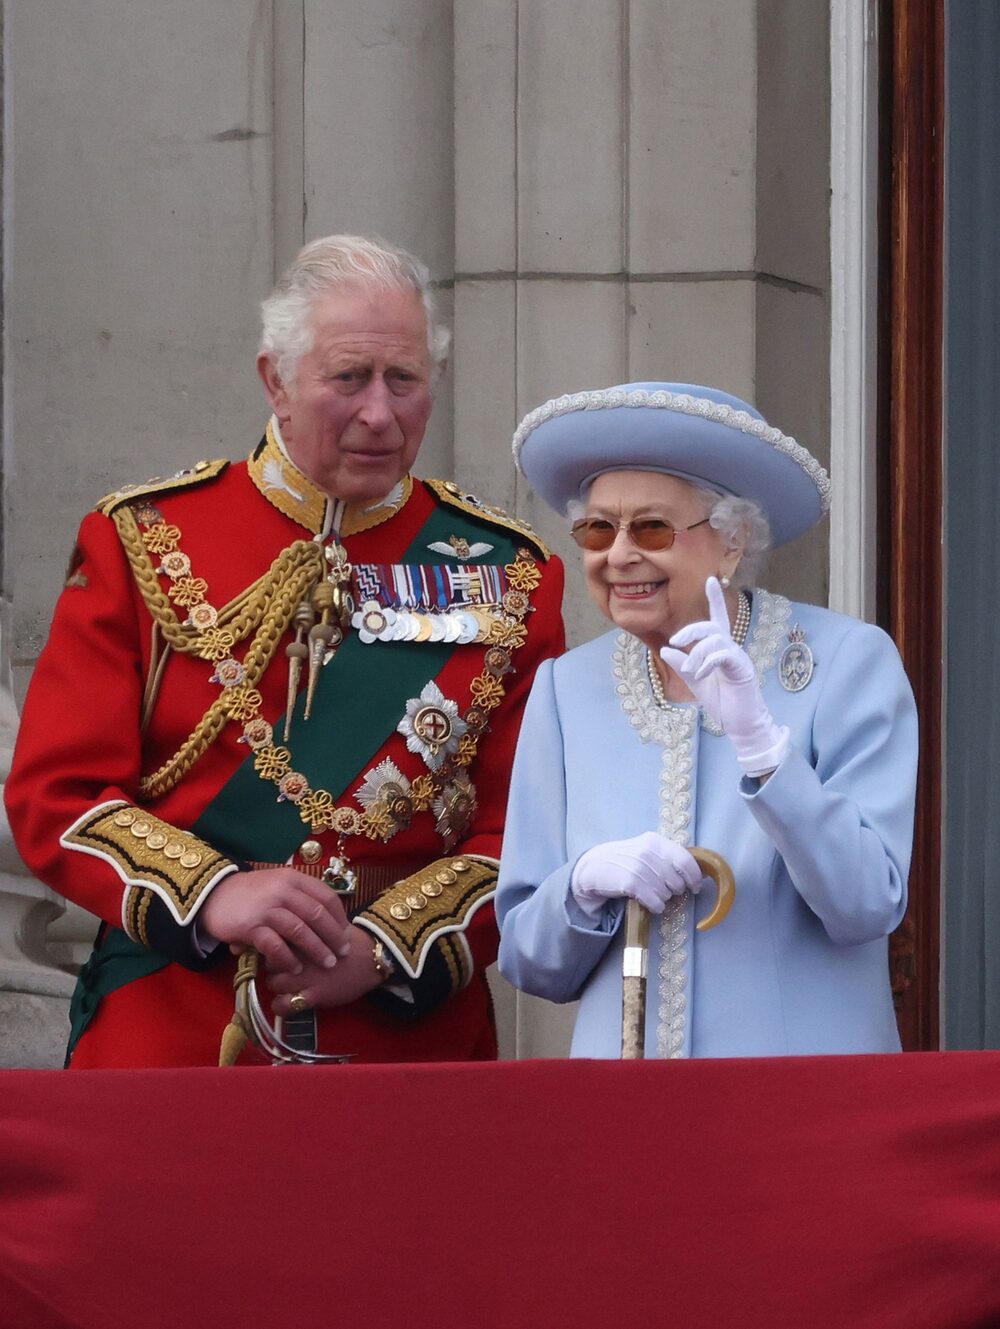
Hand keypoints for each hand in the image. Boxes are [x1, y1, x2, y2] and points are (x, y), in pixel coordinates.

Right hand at [198, 868, 352, 975]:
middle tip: (343, 953)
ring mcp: (266, 908)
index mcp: (292, 878)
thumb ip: (300, 895)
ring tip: (327, 964)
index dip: (339, 918)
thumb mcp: (277, 884)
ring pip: (300, 931)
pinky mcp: (251, 926)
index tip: (346, 934)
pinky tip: (296, 968)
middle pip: (317, 915)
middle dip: (334, 937)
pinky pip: (276, 946)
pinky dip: (289, 959)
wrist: (213, 894)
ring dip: (317, 950)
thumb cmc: (251, 893)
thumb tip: (328, 918)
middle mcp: (282, 890)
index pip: (326, 897)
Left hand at [266, 924, 389, 1013]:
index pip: (272, 941)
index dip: (273, 948)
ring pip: (273, 983)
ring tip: (288, 986)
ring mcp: (304, 976)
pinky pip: (283, 1005)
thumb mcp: (324, 925)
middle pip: (269, 963)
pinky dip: (281, 1006)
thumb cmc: (346, 941)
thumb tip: (282, 927)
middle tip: (285, 969)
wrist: (370, 958)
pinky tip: (287, 1003)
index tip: (280, 952)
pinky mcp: (312, 995)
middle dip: (275, 967)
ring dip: (278, 985)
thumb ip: (302, 927)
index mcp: (301, 935)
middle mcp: (299, 955)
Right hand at [570, 831, 704, 916]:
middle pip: (677, 880)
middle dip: (676, 890)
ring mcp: (639, 867)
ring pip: (667, 893)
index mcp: (655, 841)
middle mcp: (648, 852)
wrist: (593, 867)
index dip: (694, 876)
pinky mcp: (630, 883)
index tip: (695, 887)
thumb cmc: (624, 861)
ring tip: (653, 895)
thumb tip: (694, 873)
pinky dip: (656, 906)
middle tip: (666, 891)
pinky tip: (651, 904)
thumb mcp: (645, 850)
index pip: (685, 859)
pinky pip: (655, 901)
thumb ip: (666, 857)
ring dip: (663, 899)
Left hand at [659, 576, 788, 776]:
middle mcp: (731, 649)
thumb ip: (683, 666)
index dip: (714, 599)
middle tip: (675, 640)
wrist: (741, 725)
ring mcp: (738, 658)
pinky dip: (707, 663)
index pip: (717, 619)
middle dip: (691, 629)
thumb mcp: (696, 683)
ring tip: (691, 670)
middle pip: (711, 626)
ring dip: (697, 653)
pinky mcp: (742, 669)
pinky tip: (700, 674)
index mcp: (720, 650)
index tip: (710, 578)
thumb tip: (665, 650)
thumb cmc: (724, 703)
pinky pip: (723, 655)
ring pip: (715, 640)